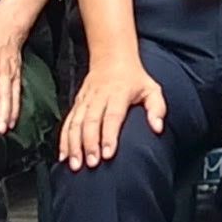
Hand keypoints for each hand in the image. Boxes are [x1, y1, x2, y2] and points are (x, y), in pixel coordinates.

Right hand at [60, 53, 163, 169]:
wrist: (112, 57)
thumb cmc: (134, 78)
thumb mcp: (151, 88)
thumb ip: (157, 108)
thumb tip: (158, 127)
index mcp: (118, 93)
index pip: (112, 116)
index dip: (109, 135)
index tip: (108, 154)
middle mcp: (99, 96)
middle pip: (91, 121)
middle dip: (89, 144)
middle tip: (91, 163)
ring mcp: (85, 100)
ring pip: (76, 123)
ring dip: (74, 144)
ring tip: (75, 164)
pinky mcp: (76, 103)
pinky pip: (68, 122)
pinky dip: (64, 139)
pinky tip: (63, 155)